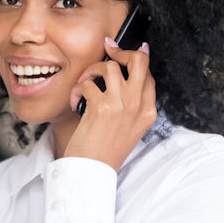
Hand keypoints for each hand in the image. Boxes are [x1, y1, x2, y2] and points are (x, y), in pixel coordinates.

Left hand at [66, 39, 156, 171]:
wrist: (92, 171)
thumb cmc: (105, 151)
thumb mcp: (129, 129)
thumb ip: (131, 105)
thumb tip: (121, 76)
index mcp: (148, 112)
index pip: (149, 75)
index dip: (136, 59)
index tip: (122, 52)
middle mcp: (138, 106)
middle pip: (139, 61)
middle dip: (121, 51)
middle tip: (108, 51)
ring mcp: (122, 105)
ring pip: (109, 66)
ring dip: (91, 71)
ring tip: (84, 84)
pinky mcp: (102, 107)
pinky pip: (87, 83)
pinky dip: (76, 90)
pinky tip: (75, 103)